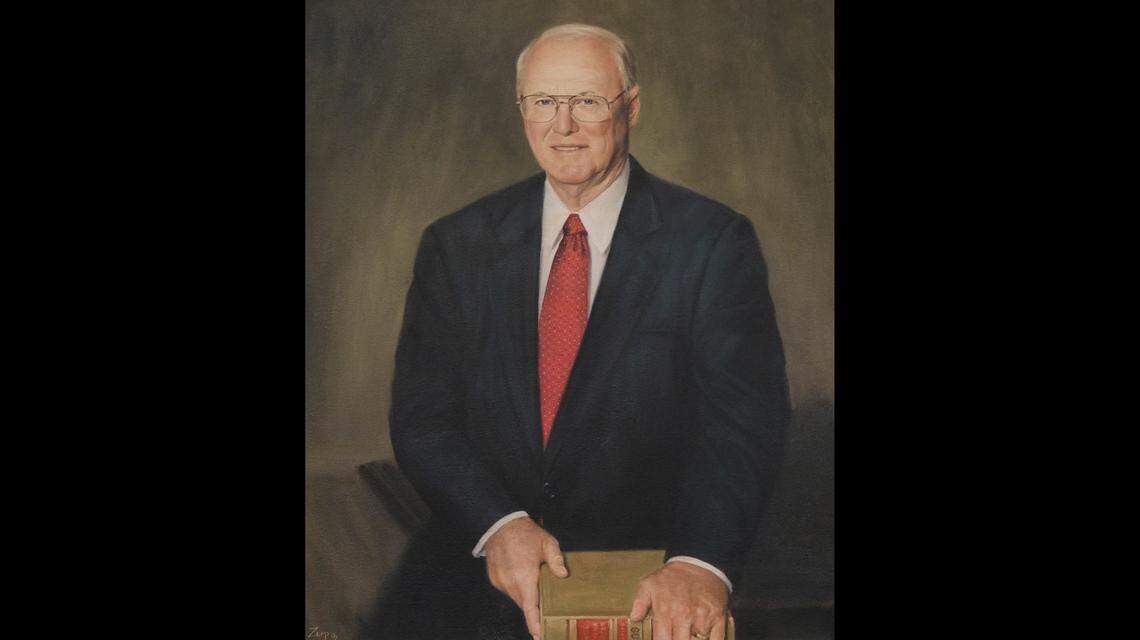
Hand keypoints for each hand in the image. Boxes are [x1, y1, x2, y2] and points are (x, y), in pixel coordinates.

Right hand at [483, 517, 568, 639]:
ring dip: (525, 595)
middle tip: (545, 610)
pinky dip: (516, 587)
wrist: (500, 524)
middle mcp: (510, 582)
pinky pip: (508, 589)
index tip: (539, 636)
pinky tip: (521, 575)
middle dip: (534, 608)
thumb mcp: (547, 543)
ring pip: (515, 597)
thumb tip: (564, 576)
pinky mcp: (494, 578)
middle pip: (524, 604)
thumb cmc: (525, 533)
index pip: (530, 608)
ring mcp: (500, 581)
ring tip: (532, 581)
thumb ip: (556, 560)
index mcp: (524, 576)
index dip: (535, 623)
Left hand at [629, 562, 727, 639]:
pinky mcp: (718, 617)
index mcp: (665, 611)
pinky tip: (702, 636)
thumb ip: (640, 603)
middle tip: (675, 636)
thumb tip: (634, 619)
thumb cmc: (672, 578)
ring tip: (687, 633)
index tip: (663, 639)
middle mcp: (684, 616)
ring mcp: (703, 617)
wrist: (699, 563)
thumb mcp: (649, 584)